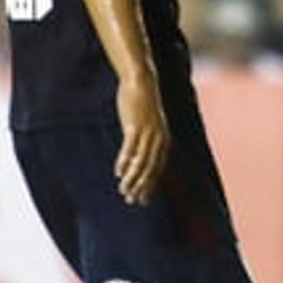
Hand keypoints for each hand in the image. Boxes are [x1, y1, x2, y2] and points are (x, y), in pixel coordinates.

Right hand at [114, 74, 168, 205]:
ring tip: (123, 190)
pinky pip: (129, 149)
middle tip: (131, 200)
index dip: (150, 186)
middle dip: (141, 187)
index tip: (143, 200)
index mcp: (164, 140)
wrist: (141, 82)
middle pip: (150, 169)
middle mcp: (159, 139)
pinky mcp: (135, 126)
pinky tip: (118, 173)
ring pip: (140, 162)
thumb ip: (146, 141)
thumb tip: (137, 159)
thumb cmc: (143, 105)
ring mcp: (148, 133)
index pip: (158, 169)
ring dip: (132, 179)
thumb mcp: (149, 125)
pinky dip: (124, 162)